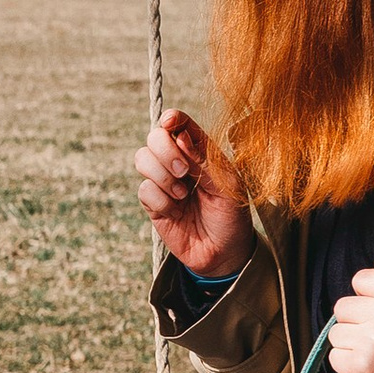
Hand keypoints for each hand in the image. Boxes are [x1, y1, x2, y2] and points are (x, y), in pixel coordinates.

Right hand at [134, 106, 253, 276]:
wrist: (223, 254)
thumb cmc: (232, 215)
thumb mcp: (227, 185)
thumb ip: (204, 159)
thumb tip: (180, 135)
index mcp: (200, 152)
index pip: (179, 124)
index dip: (172, 118)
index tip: (170, 123)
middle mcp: (179, 162)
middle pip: (154, 137)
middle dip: (165, 151)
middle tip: (184, 172)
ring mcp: (163, 182)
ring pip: (142, 158)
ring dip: (161, 176)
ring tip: (182, 195)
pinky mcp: (153, 204)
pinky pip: (144, 190)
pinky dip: (161, 200)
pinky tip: (176, 212)